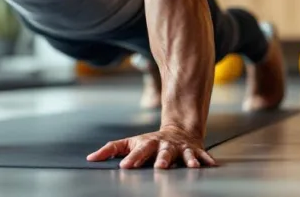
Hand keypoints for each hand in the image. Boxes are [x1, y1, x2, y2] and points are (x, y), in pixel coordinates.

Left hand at [86, 125, 217, 168]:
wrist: (178, 132)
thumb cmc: (149, 142)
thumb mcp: (130, 143)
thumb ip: (111, 150)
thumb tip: (90, 158)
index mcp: (147, 143)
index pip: (138, 151)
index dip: (132, 158)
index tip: (125, 166)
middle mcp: (164, 145)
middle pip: (161, 152)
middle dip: (161, 159)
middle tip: (159, 167)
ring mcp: (179, 148)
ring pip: (183, 154)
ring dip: (186, 160)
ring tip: (190, 167)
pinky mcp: (193, 151)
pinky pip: (201, 156)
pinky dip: (205, 160)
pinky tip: (210, 165)